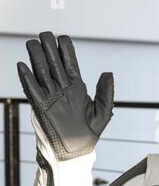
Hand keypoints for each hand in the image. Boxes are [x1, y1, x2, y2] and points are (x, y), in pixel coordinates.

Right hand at [17, 31, 113, 159]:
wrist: (76, 151)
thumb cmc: (90, 133)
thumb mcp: (103, 112)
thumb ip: (105, 92)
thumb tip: (108, 72)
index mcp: (77, 88)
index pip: (70, 64)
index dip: (66, 50)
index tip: (63, 38)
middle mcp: (62, 89)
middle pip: (54, 64)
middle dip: (49, 48)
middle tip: (45, 34)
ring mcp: (50, 96)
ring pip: (42, 72)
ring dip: (37, 58)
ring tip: (33, 43)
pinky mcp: (40, 107)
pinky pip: (32, 90)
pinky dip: (27, 78)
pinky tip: (23, 65)